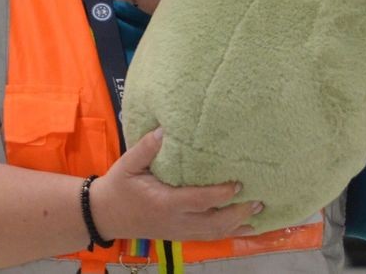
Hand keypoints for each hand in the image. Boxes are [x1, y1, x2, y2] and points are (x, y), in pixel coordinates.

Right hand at [90, 128, 262, 241]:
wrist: (106, 215)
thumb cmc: (119, 187)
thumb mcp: (128, 164)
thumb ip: (147, 147)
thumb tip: (165, 129)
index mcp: (165, 202)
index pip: (198, 200)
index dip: (220, 194)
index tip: (238, 184)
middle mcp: (176, 221)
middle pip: (214, 222)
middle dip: (238, 213)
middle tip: (259, 200)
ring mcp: (179, 232)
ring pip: (214, 233)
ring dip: (238, 225)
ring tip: (259, 213)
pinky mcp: (180, 236)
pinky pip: (209, 237)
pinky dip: (229, 233)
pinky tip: (245, 229)